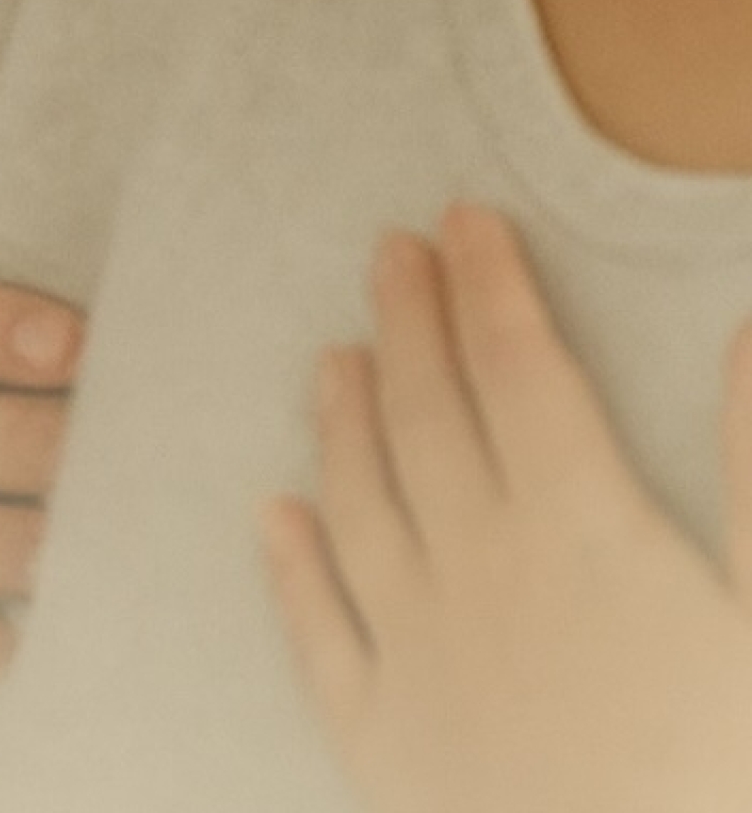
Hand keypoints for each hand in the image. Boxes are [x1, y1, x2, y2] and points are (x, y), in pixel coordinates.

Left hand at [264, 205, 751, 812]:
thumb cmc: (730, 770)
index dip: (491, 288)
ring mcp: (415, 654)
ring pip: (358, 506)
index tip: (462, 216)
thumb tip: (750, 331)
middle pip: (427, 419)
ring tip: (332, 356)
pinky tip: (271, 515)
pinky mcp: (378, 738)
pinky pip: (317, 631)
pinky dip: (290, 565)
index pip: (522, 374)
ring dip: (342, 423)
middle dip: (407, 324)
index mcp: (586, 532)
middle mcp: (479, 574)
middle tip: (387, 250)